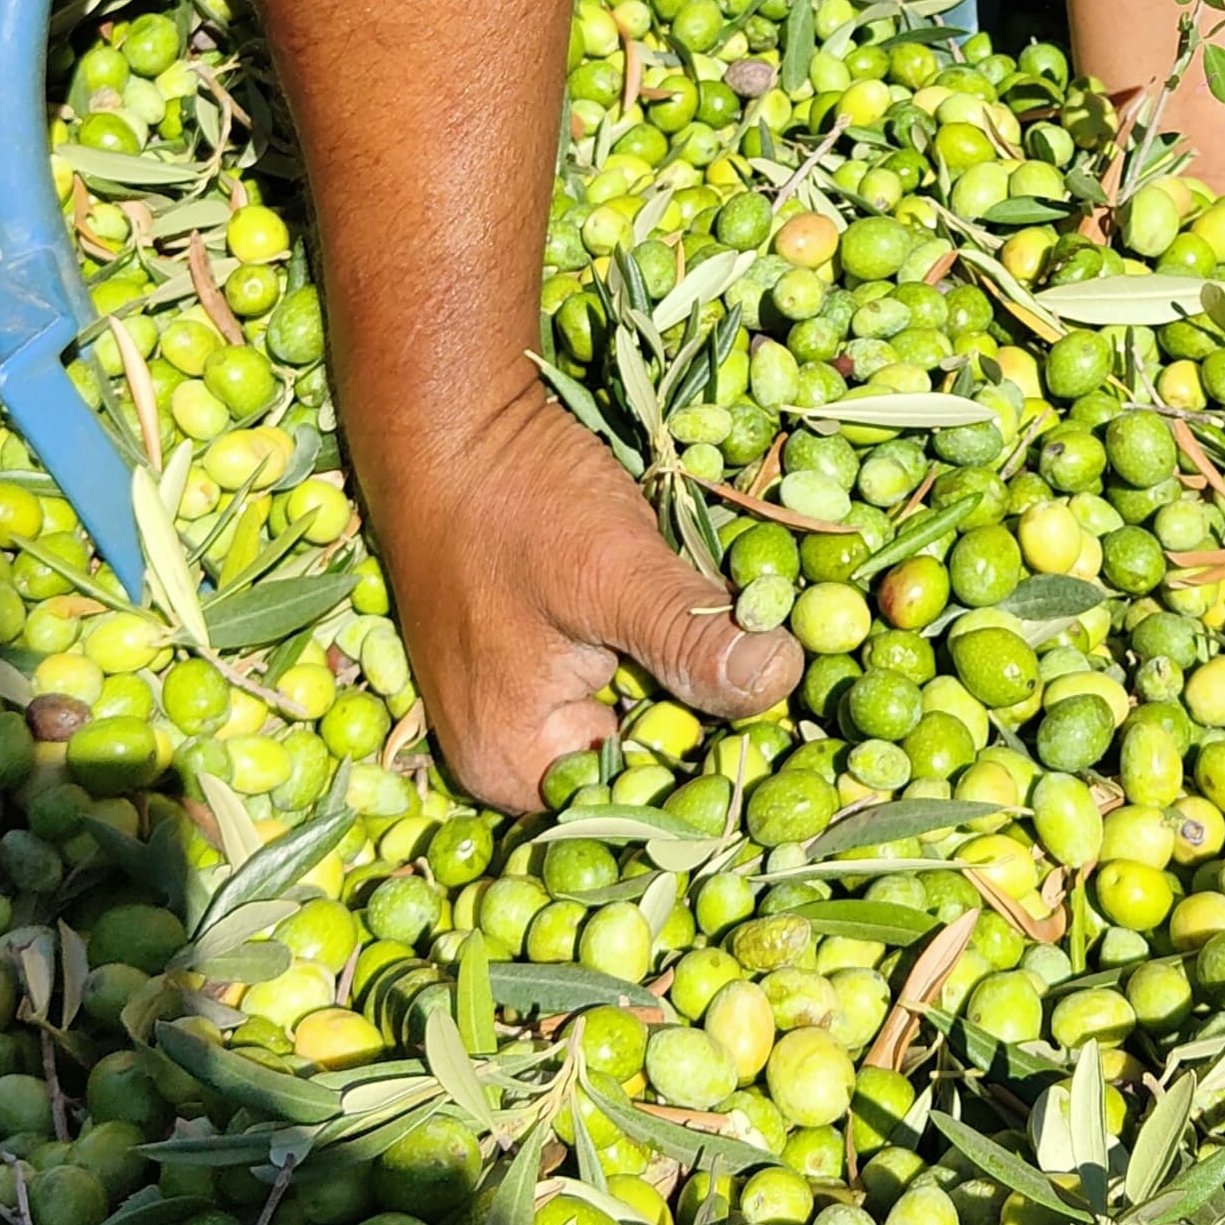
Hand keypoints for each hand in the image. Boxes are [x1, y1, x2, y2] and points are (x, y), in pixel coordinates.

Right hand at [374, 384, 801, 812]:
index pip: (649, 806)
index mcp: (516, 765)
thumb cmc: (514, 499)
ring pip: (634, 712)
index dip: (721, 760)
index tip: (781, 707)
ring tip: (736, 623)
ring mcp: (513, 704)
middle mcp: (507, 755)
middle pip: (642, 762)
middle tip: (771, 650)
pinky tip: (686, 603)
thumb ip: (691, 637)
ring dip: (684, 670)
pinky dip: (654, 642)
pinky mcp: (529, 656)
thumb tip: (781, 682)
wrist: (444, 417)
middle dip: (704, 709)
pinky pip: (612, 674)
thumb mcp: (613, 570)